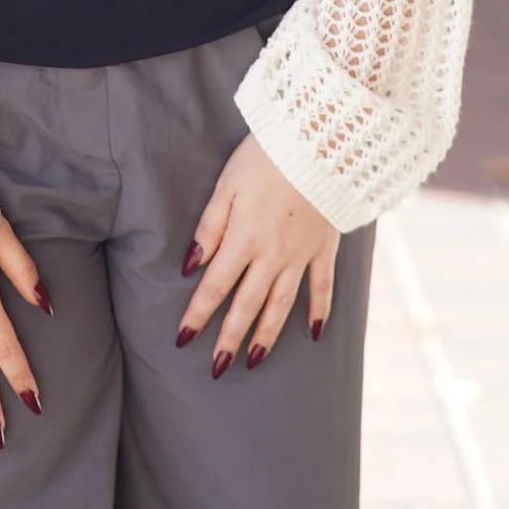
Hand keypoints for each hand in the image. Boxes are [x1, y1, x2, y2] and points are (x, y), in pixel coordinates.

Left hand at [175, 131, 339, 373]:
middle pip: (247, 305)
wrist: (320, 140)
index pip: (215, 286)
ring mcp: (301, 255)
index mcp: (244, 239)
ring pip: (281, 304)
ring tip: (255, 361)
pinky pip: (322, 287)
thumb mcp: (228, 184)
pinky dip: (319, 311)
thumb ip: (210, 226)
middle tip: (217, 368)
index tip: (183, 339)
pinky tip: (313, 333)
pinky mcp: (324, 248)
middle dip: (230, 339)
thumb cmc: (266, 156)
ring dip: (267, 335)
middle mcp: (273, 255)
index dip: (198, 314)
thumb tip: (191, 264)